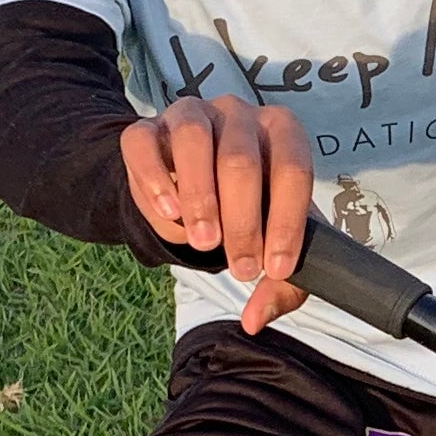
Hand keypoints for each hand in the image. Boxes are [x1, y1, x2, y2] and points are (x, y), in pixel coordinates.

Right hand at [121, 97, 315, 332]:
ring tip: (203, 243)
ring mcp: (189, 115)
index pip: (292, 169)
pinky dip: (154, 179)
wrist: (187, 188)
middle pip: (241, 159)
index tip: (275, 269)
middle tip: (240, 269)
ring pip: (194, 140)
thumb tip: (254, 320)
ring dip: (200, 197)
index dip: (287, 222)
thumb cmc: (244, 212)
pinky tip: (168, 213)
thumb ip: (277, 285)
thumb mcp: (269, 244)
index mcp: (281, 133)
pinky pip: (142, 144)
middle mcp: (237, 114)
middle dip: (243, 221)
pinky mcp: (144, 129)